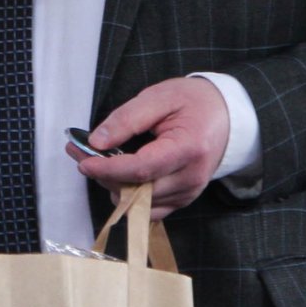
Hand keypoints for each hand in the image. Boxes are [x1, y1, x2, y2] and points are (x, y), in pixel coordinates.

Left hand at [67, 77, 230, 218]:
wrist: (226, 115)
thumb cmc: (193, 101)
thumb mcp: (159, 97)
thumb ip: (127, 118)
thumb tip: (97, 141)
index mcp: (188, 149)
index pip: (142, 170)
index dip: (108, 168)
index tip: (84, 160)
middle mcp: (191, 178)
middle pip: (137, 190)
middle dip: (104, 175)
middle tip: (79, 152)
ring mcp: (188, 192)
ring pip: (139, 204)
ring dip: (113, 185)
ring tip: (97, 160)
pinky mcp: (183, 199)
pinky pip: (149, 209)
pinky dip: (129, 195)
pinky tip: (117, 175)